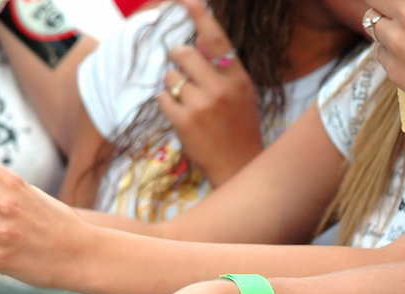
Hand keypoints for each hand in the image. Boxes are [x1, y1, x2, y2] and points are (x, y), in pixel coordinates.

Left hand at [157, 0, 262, 187]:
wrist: (238, 166)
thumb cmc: (240, 128)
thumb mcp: (241, 94)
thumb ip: (222, 68)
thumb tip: (198, 42)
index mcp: (237, 78)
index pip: (217, 40)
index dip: (200, 17)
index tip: (187, 0)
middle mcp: (220, 88)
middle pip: (183, 54)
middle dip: (177, 58)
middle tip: (182, 69)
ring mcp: (200, 106)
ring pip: (170, 77)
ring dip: (173, 85)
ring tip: (188, 102)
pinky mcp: (183, 122)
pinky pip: (163, 98)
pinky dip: (168, 104)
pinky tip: (181, 115)